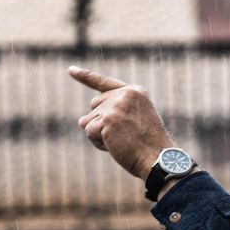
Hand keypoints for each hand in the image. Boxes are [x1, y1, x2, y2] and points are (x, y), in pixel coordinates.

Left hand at [68, 65, 174, 179]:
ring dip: (100, 135)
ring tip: (122, 142)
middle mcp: (125, 94)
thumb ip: (112, 114)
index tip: (71, 70)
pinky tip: (115, 146)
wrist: (158, 159)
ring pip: (89, 119)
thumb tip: (81, 121)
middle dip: (101, 122)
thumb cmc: (148, 147)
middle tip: (124, 136)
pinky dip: (98, 143)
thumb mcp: (135, 122)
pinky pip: (89, 131)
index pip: (105, 83)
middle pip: (95, 105)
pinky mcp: (107, 119)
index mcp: (135, 92)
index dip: (86, 77)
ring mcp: (115, 105)